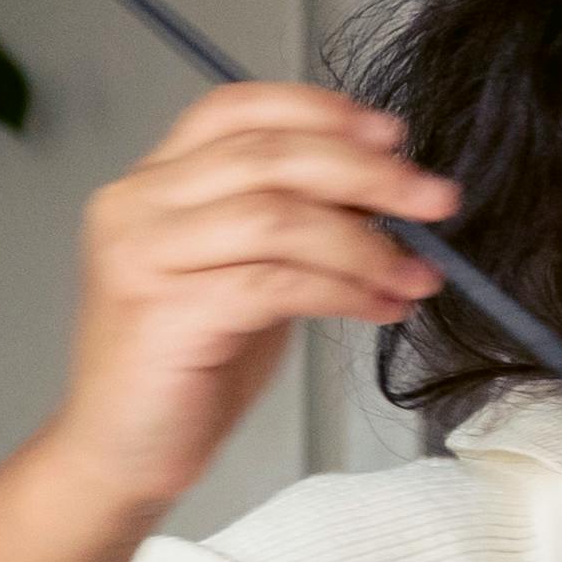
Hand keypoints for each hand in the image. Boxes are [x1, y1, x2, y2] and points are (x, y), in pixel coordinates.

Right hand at [51, 85, 450, 518]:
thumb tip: (386, 192)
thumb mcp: (247, 273)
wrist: (124, 451)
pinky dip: (344, 291)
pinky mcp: (163, 312)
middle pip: (267, 156)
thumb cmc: (190, 366)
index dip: (319, 111)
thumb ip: (293, 225)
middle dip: (366, 173)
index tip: (392, 134)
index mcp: (153, 182)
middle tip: (436, 201)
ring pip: (276, 218)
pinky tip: (383, 308)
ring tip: (419, 276)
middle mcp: (136, 205)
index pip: (235, 109)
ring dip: (366, 244)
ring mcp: (142, 256)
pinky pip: (275, 284)